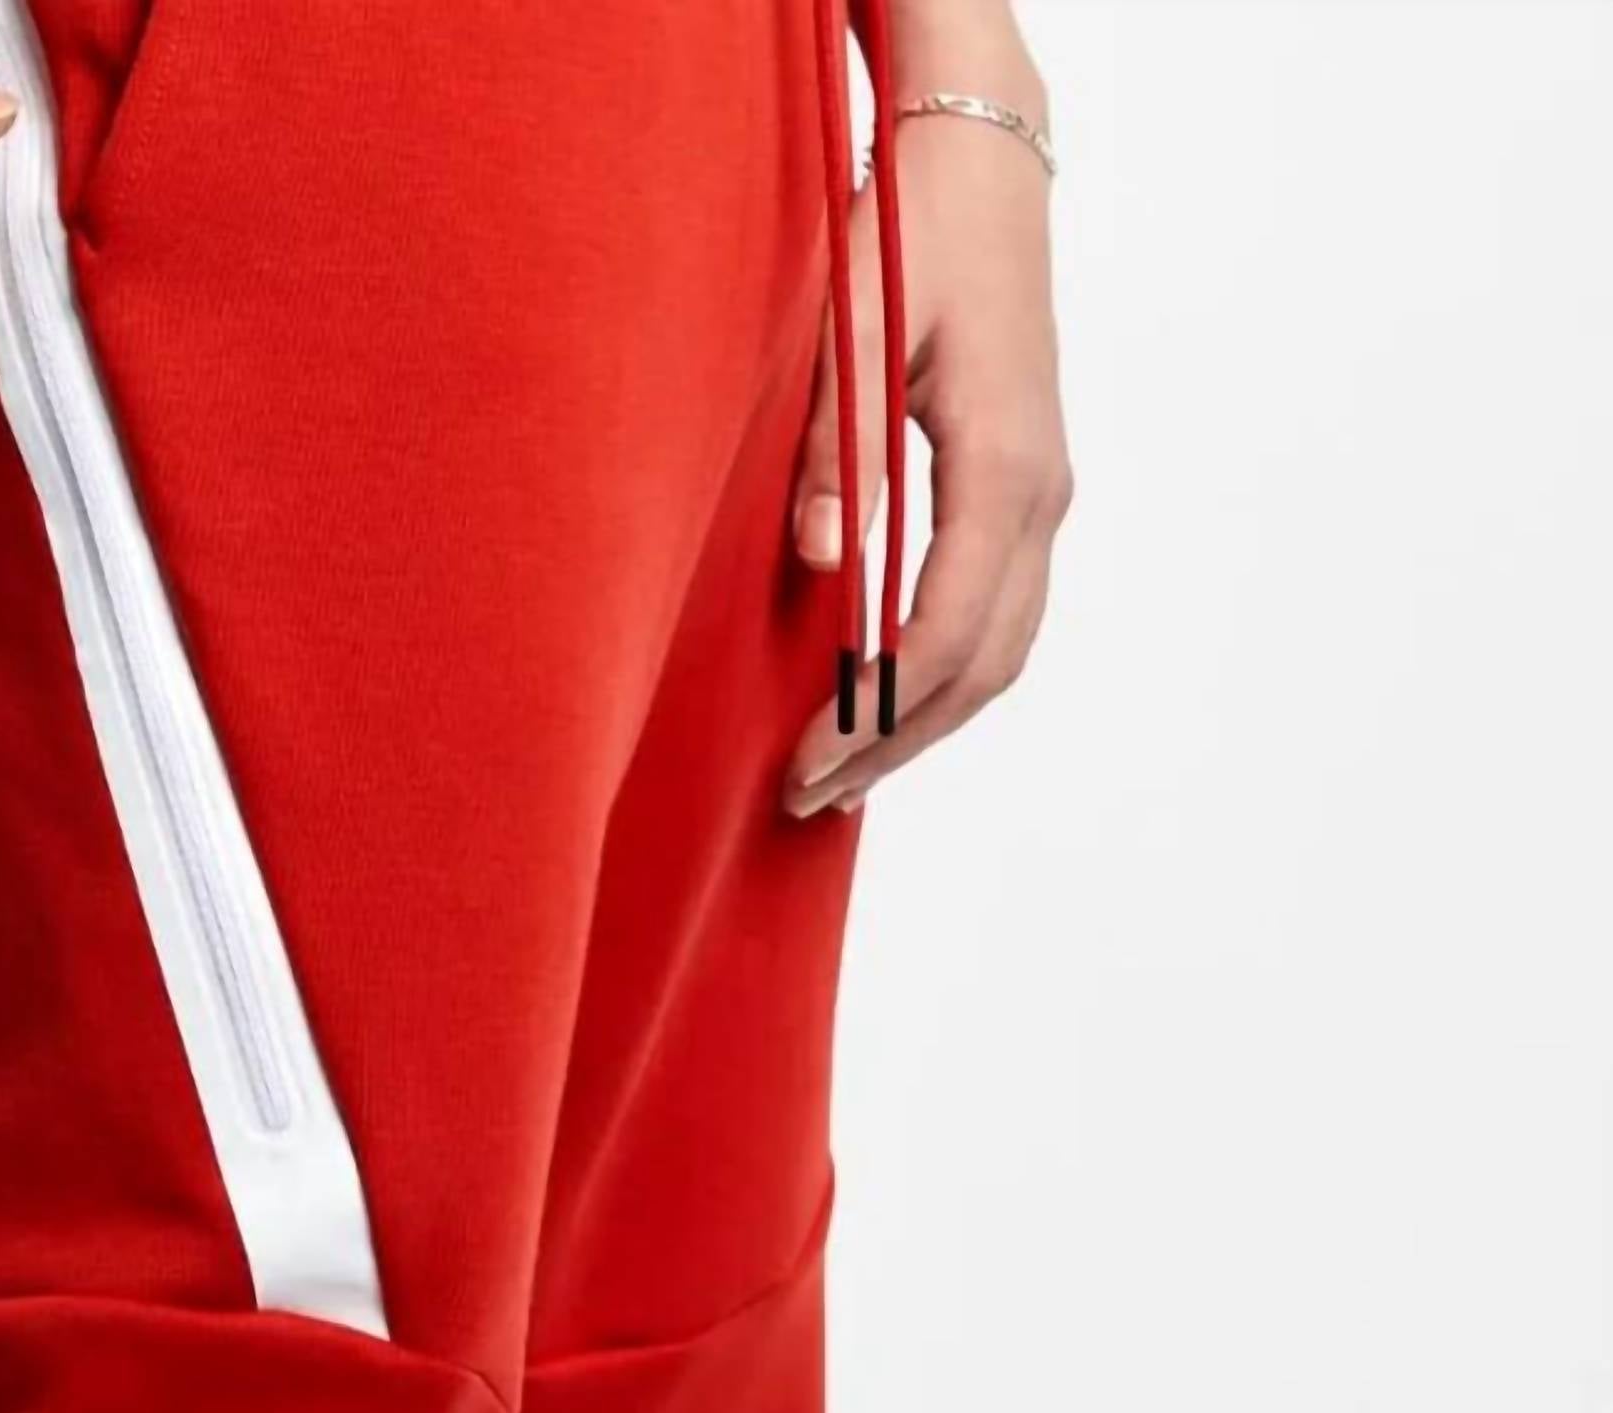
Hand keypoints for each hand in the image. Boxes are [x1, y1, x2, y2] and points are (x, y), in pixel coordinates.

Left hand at [782, 93, 1072, 818]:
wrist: (983, 174)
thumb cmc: (911, 242)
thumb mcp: (856, 340)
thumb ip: (839, 455)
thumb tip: (824, 565)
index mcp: (1004, 471)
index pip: (943, 635)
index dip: (874, 714)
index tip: (807, 765)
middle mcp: (1043, 495)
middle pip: (983, 666)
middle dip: (898, 742)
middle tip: (812, 797)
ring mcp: (1046, 492)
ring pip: (1005, 647)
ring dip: (930, 718)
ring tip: (848, 769)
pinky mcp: (1028, 483)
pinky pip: (1003, 607)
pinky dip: (952, 668)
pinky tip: (892, 694)